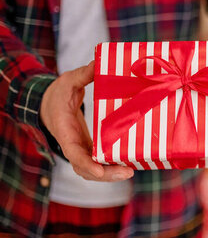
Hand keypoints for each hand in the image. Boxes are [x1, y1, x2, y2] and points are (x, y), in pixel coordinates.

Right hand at [40, 61, 133, 181]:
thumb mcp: (67, 81)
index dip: (86, 163)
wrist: (48, 105)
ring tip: (130, 171)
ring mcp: (80, 149)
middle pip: (86, 168)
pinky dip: (110, 167)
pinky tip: (128, 164)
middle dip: (106, 174)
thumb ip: (82, 74)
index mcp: (65, 132)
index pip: (73, 153)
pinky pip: (98, 163)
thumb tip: (98, 63)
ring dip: (110, 174)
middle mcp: (72, 145)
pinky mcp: (88, 149)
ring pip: (92, 170)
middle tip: (128, 172)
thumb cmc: (57, 94)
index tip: (98, 171)